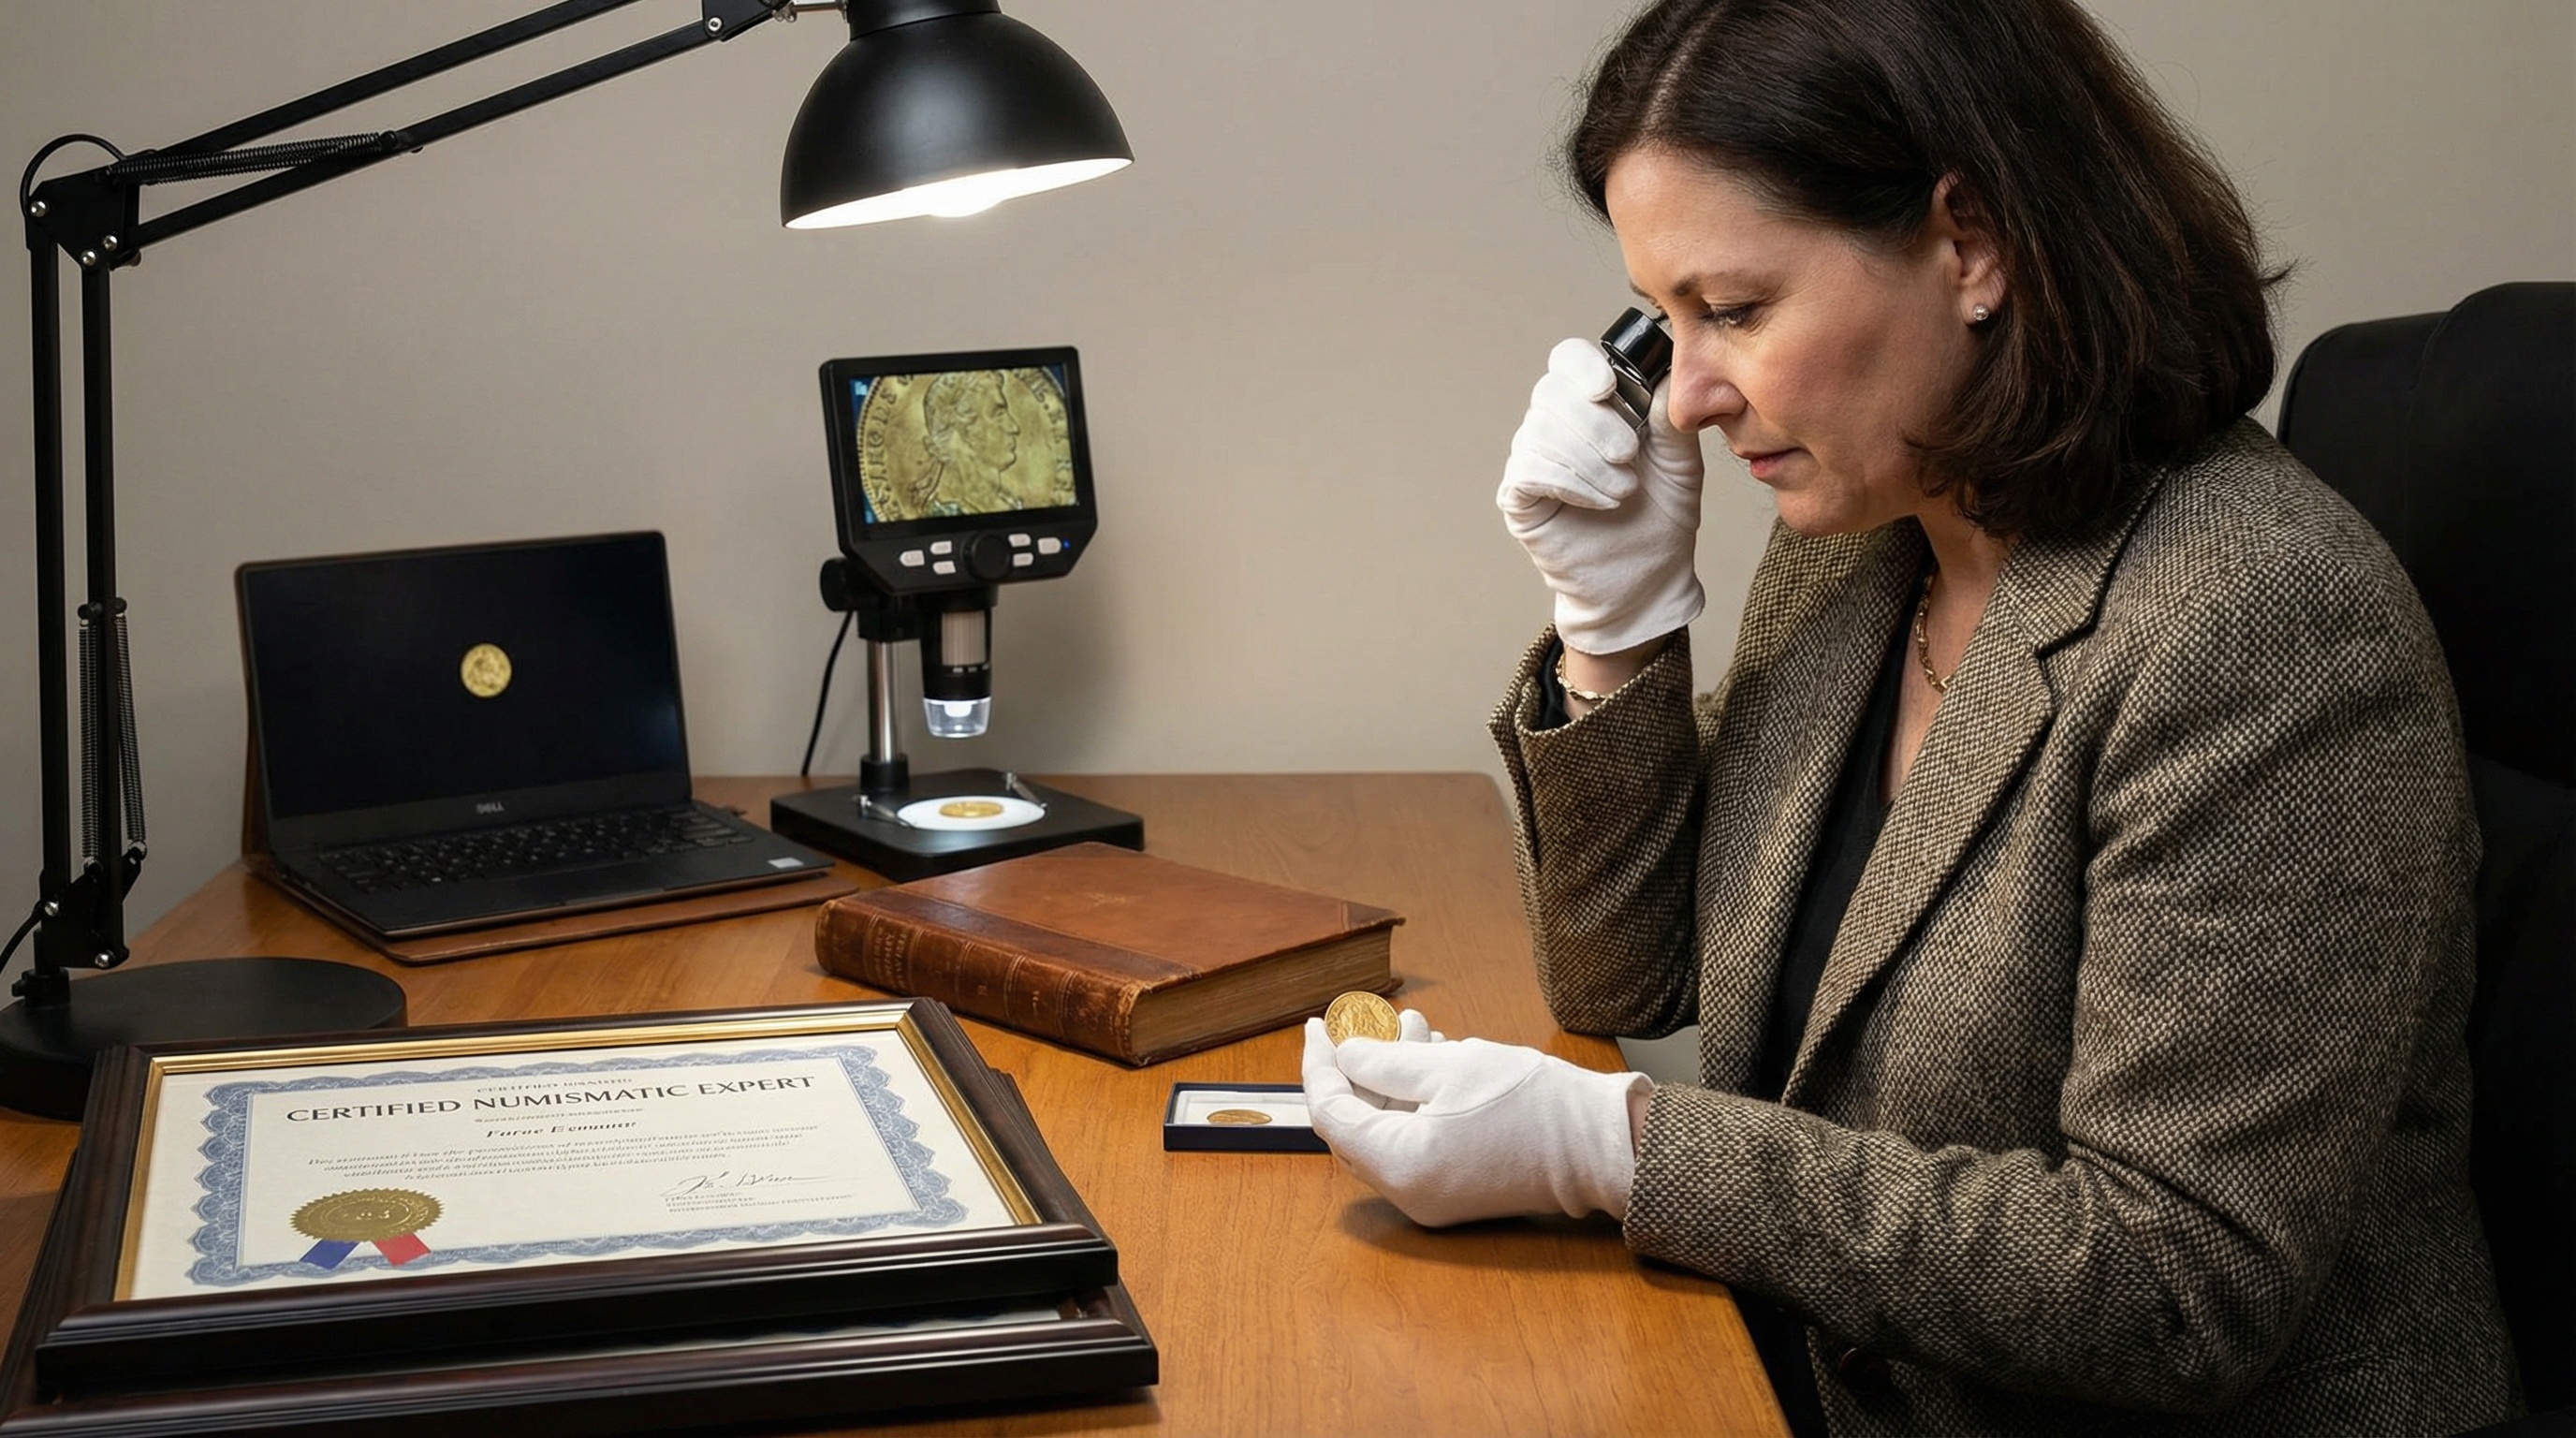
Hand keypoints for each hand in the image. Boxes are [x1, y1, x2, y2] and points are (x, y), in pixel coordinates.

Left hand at [1302, 1020, 1648, 1226]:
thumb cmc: (1535, 1105)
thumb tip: (1344, 1055)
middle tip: (1376, 1023)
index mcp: (1401, 1165)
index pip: (1331, 1113)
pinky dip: (1416, 1102)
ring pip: (1387, 1130)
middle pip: (1356, 1125)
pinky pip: (1415, 1143)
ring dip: (1394, 1078)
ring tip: (1421, 1029)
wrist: (1603, 1147)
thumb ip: (1386, 1059)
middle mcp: (1409, 1193)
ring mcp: (1432, 1198)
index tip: (1319, 1026)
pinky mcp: (1455, 1191)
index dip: (1320, 1065)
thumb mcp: (1451, 1065)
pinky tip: (1440, 1059)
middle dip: (1361, 1068)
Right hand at [1497, 337, 1705, 655]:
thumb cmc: (1662, 518)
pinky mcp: (1519, 497)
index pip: (1568, 359)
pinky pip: (1528, 470)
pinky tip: (1599, 502)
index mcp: (1594, 404)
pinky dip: (1568, 481)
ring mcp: (1533, 459)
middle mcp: (1556, 425)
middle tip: (1629, 456)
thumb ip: (1670, 417)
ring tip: (1624, 491)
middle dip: (1594, 422)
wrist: (1648, 580)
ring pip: (1539, 431)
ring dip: (1588, 461)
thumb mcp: (1680, 462)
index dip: (1582, 366)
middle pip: (1551, 392)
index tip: (1608, 387)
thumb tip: (1666, 371)